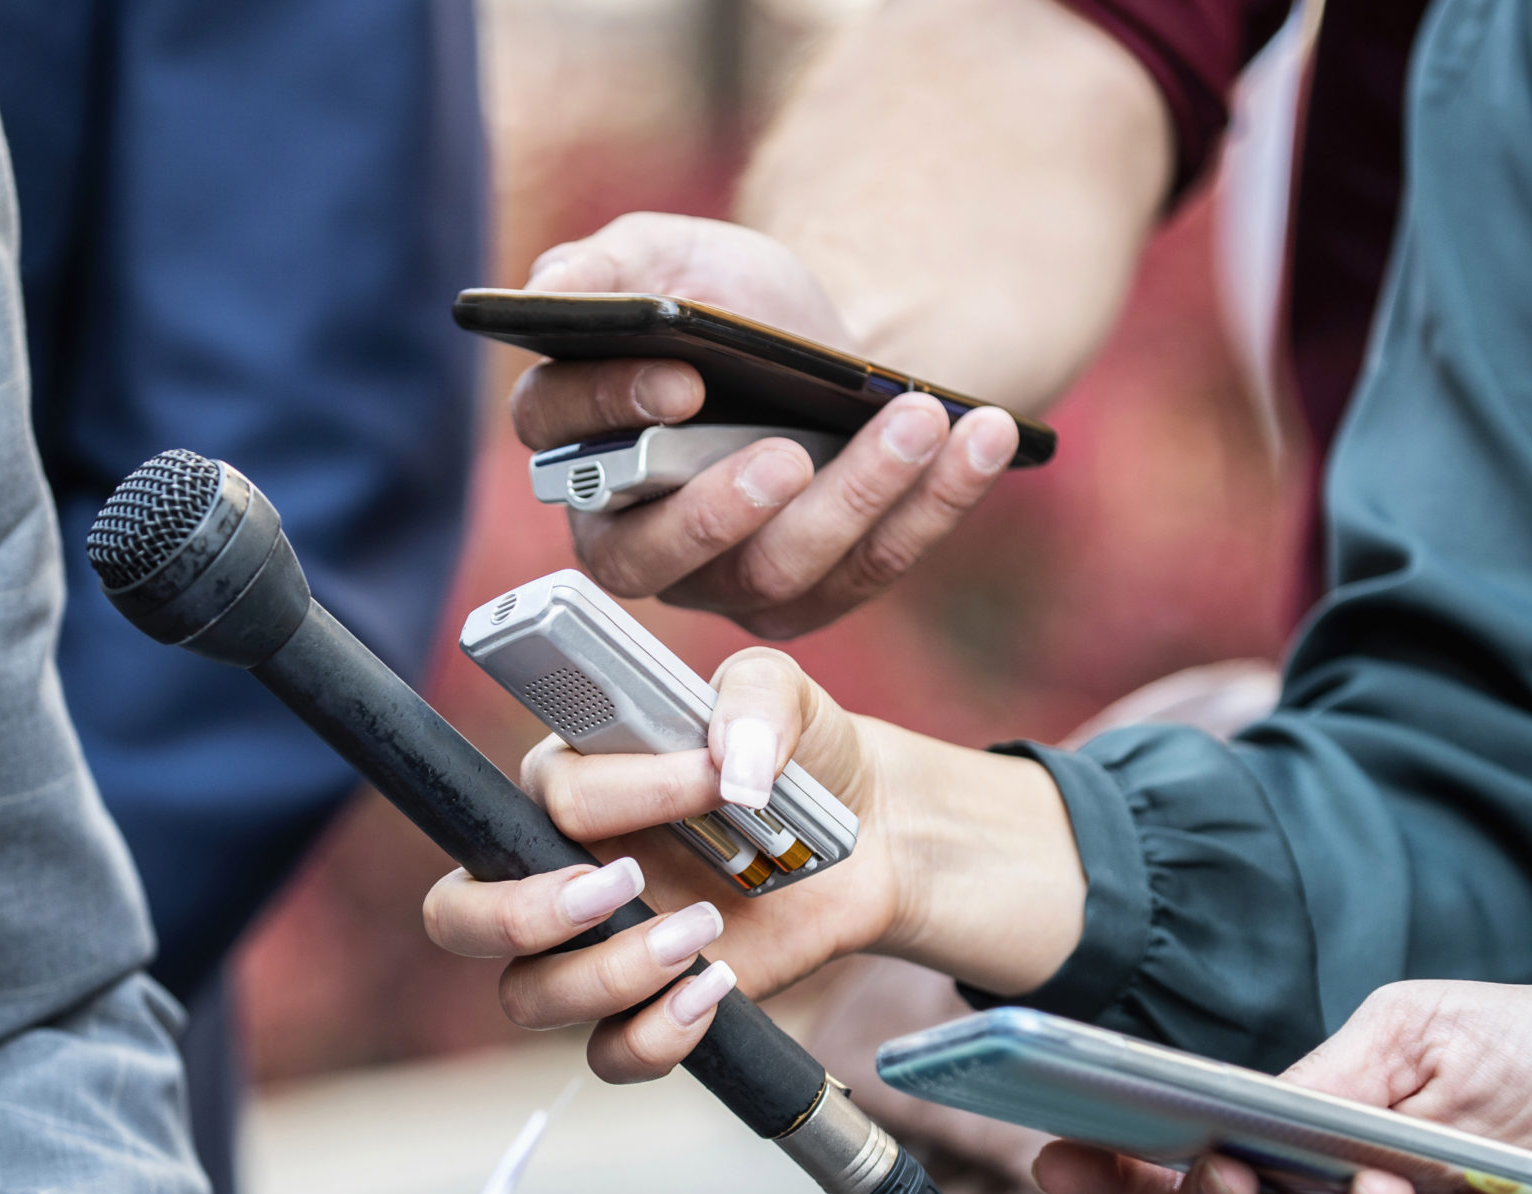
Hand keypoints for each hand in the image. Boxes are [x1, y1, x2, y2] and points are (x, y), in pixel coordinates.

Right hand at [420, 645, 1083, 1081]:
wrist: (868, 834)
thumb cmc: (797, 755)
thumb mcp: (781, 695)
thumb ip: (754, 699)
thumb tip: (736, 763)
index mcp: (565, 784)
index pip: (548, 797)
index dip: (625, 795)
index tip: (714, 781)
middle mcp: (554, 870)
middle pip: (459, 918)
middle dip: (522, 916)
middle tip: (624, 888)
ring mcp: (592, 947)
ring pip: (529, 996)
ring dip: (612, 975)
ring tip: (704, 932)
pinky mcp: (643, 1004)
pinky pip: (609, 1054)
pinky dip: (658, 1036)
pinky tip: (719, 989)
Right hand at [512, 213, 1019, 638]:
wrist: (835, 349)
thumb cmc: (737, 307)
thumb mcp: (671, 258)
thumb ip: (604, 267)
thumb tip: (551, 290)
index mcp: (578, 450)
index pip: (565, 451)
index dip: (614, 418)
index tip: (683, 379)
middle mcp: (632, 535)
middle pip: (652, 557)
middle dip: (722, 510)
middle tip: (787, 455)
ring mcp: (722, 579)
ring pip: (773, 570)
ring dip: (853, 495)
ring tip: (915, 417)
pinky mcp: (810, 597)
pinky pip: (870, 570)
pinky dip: (934, 503)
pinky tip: (980, 436)